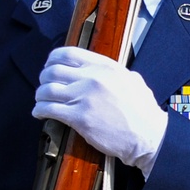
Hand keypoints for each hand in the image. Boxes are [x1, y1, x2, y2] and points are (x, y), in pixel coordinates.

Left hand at [33, 46, 166, 178]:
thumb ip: (112, 72)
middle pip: (52, 71)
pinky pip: (49, 110)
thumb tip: (99, 70)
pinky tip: (39, 114)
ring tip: (40, 101)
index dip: (52, 59)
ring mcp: (84, 98)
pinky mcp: (80, 118)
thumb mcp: (131, 80)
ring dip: (40, 96)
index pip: (67, 53)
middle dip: (43, 79)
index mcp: (104, 66)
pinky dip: (39, 111)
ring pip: (47, 90)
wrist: (149, 136)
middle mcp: (92, 78)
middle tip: (44, 87)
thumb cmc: (142, 111)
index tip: (49, 66)